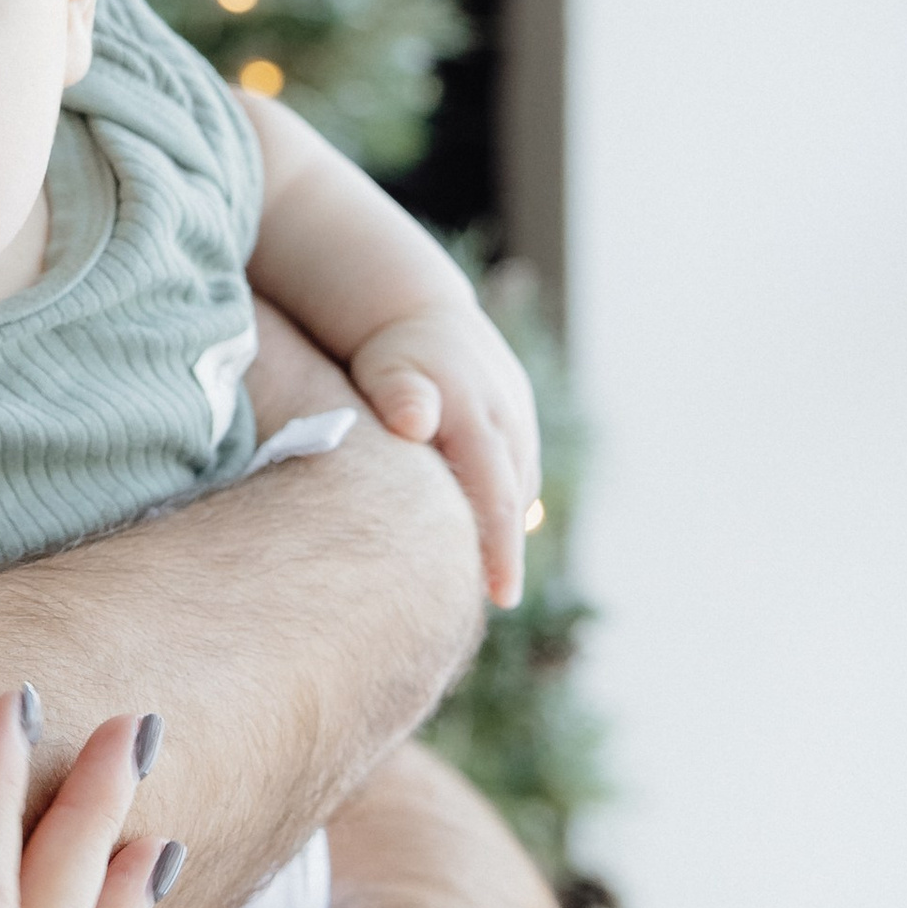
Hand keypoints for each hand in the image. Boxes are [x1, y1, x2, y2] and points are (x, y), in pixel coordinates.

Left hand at [350, 299, 541, 607]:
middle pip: (514, 498)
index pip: (496, 494)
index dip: (501, 548)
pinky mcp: (515, 421)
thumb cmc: (389, 351)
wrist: (415, 307)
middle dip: (508, 550)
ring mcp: (517, 419)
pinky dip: (507, 503)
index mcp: (478, 416)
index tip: (501, 595)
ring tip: (490, 577)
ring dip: (509, 529)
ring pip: (519, 486)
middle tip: (495, 600)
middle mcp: (508, 420)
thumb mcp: (387, 366)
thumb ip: (401, 395)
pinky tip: (490, 534)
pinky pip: (517, 472)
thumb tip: (415, 421)